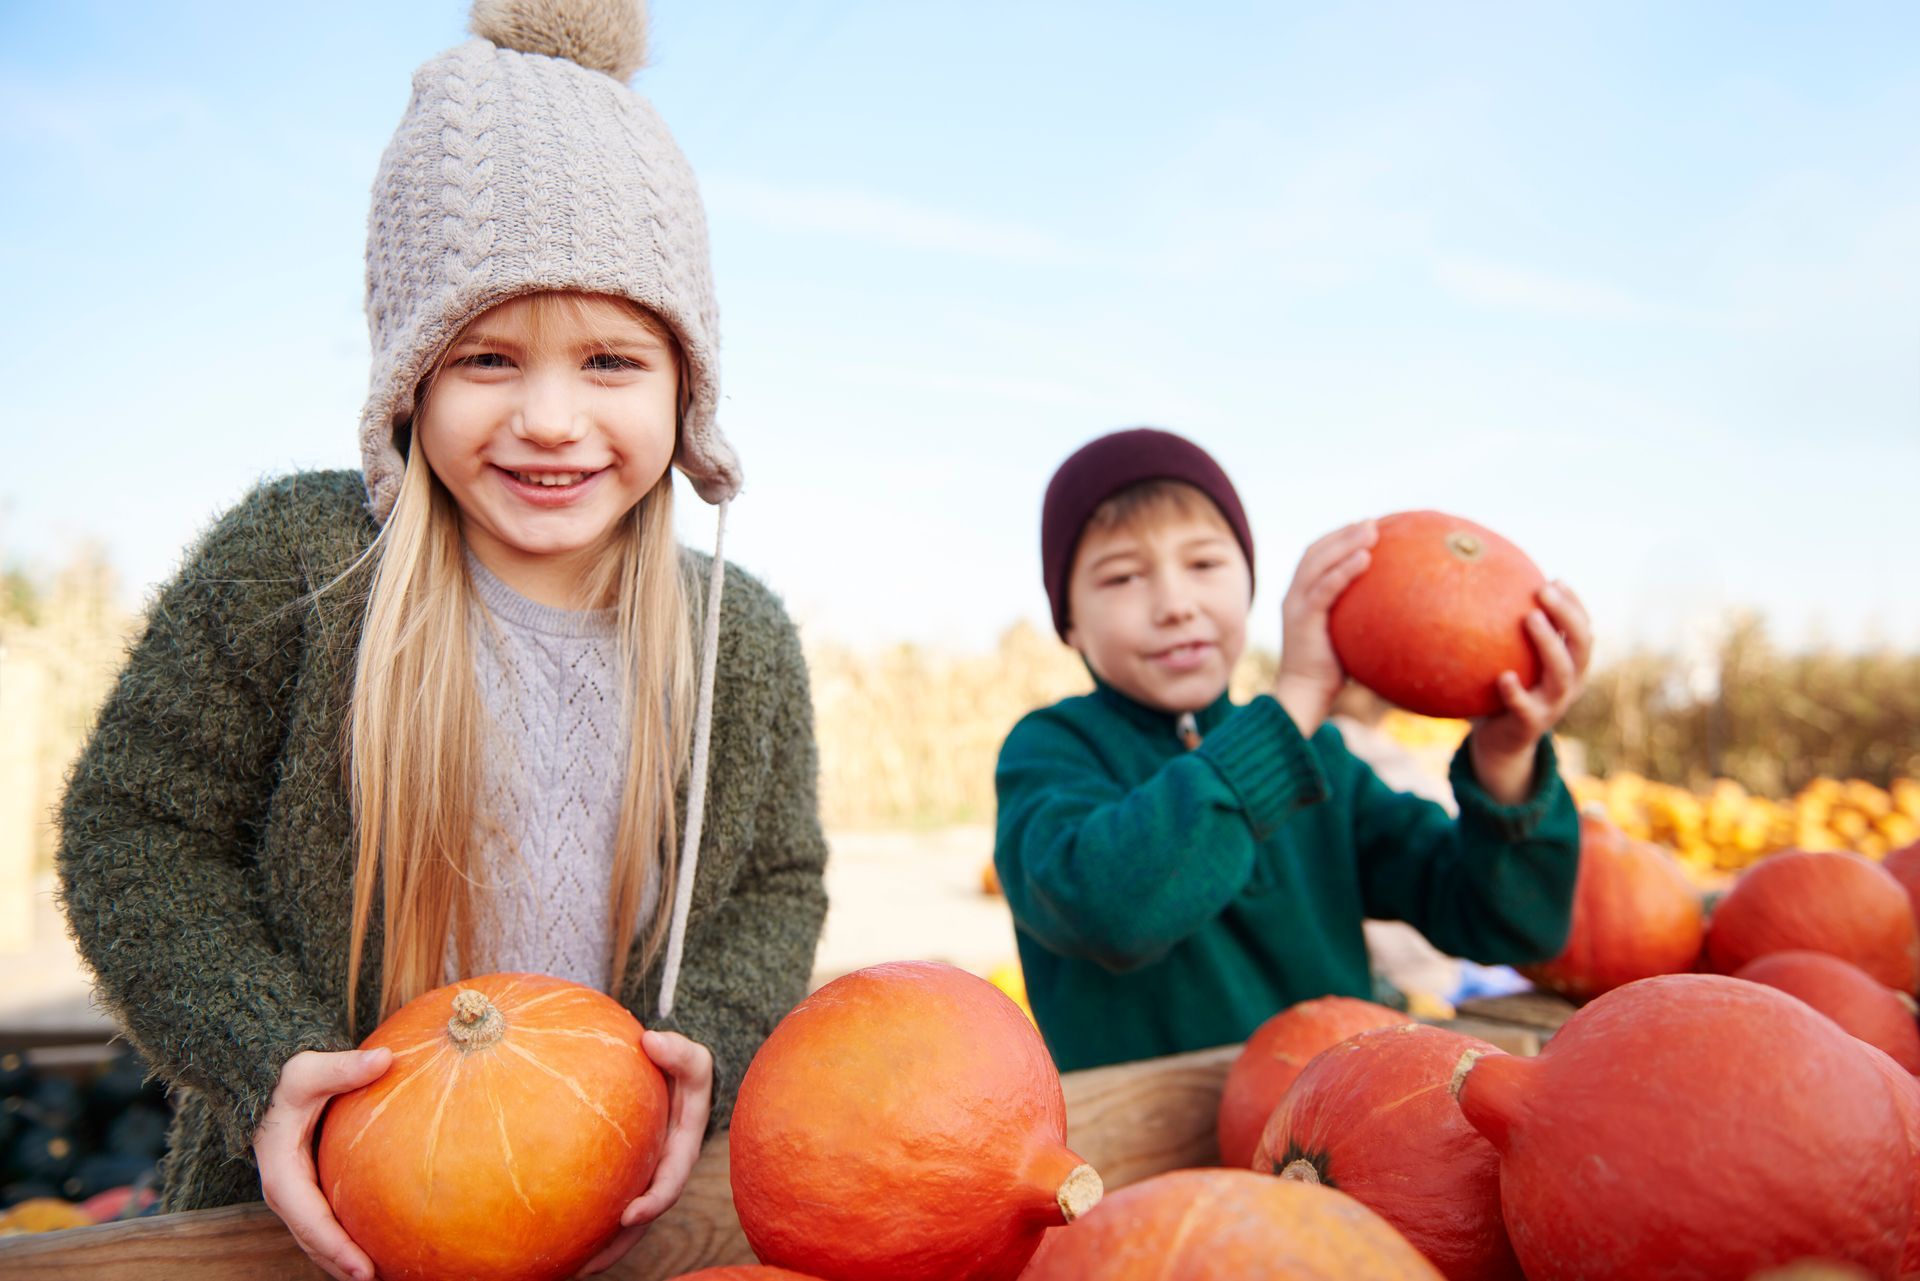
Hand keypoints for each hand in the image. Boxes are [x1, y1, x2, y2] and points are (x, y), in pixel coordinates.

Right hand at [255, 1047, 391, 1280]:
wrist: (269, 1082)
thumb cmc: (288, 1078)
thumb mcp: (309, 1070)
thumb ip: (343, 1068)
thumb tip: (384, 1059)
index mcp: (282, 1174)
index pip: (312, 1221)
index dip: (337, 1248)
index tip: (365, 1270)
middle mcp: (286, 1192)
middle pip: (315, 1240)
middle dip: (342, 1265)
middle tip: (379, 1280)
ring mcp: (297, 1194)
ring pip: (319, 1237)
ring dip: (344, 1260)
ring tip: (382, 1275)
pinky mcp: (309, 1190)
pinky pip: (327, 1222)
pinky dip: (346, 1240)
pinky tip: (378, 1246)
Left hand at [577, 1030, 713, 1275]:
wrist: (663, 1072)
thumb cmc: (679, 1065)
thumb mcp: (692, 1057)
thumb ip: (680, 1050)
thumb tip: (650, 1040)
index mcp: (680, 1152)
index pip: (669, 1184)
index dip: (653, 1203)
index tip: (628, 1214)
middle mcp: (660, 1172)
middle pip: (640, 1219)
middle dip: (615, 1246)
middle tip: (584, 1266)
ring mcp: (640, 1178)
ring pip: (618, 1223)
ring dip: (596, 1248)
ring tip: (562, 1269)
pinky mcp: (619, 1176)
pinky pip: (599, 1202)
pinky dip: (582, 1222)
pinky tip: (550, 1235)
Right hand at [1272, 519, 1378, 734]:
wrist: (1305, 695)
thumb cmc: (1331, 672)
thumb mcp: (1347, 637)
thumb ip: (1360, 618)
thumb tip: (1398, 609)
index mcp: (1300, 597)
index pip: (1315, 557)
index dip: (1336, 538)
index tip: (1363, 527)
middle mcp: (1294, 596)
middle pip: (1316, 552)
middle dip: (1344, 534)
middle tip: (1373, 523)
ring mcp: (1295, 606)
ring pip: (1318, 564)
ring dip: (1345, 543)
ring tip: (1371, 531)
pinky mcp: (1302, 620)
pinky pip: (1324, 589)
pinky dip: (1343, 571)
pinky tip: (1365, 559)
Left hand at [1469, 580, 1593, 804]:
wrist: (1500, 743)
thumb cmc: (1503, 691)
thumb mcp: (1511, 661)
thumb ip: (1507, 634)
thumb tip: (1478, 585)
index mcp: (1569, 667)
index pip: (1583, 631)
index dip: (1575, 605)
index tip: (1555, 579)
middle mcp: (1568, 685)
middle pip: (1581, 647)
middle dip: (1568, 615)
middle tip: (1544, 589)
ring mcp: (1552, 707)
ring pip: (1560, 675)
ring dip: (1548, 644)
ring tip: (1530, 617)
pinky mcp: (1531, 726)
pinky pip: (1525, 708)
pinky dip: (1516, 692)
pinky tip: (1504, 676)